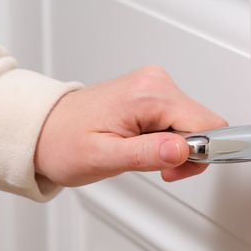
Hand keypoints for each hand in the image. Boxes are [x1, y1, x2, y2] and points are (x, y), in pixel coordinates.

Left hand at [34, 66, 226, 186]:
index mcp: (147, 94)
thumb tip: (183, 150)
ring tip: (144, 156)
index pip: (206, 124)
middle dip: (188, 153)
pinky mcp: (152, 93)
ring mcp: (155, 84)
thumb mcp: (104, 158)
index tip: (175, 168)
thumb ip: (148, 154)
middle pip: (205, 123)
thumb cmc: (65, 143)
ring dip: (177, 148)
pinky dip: (169, 139)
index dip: (199, 153)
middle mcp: (155, 81)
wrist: (44, 131)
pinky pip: (180, 119)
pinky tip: (145, 145)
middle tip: (158, 168)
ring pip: (195, 123)